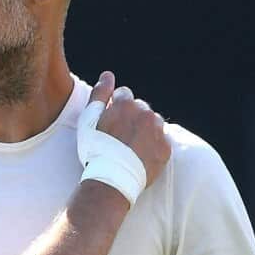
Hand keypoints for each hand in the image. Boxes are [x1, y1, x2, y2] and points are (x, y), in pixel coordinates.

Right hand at [86, 71, 169, 186]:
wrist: (111, 180)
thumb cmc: (95, 149)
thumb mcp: (89, 119)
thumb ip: (99, 94)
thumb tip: (108, 74)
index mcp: (126, 104)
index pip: (124, 94)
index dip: (114, 107)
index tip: (109, 121)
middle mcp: (145, 114)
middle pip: (140, 107)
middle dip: (131, 116)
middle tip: (119, 136)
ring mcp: (157, 131)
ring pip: (152, 122)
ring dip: (143, 129)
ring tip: (130, 145)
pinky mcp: (165, 149)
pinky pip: (161, 139)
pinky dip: (152, 143)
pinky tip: (140, 154)